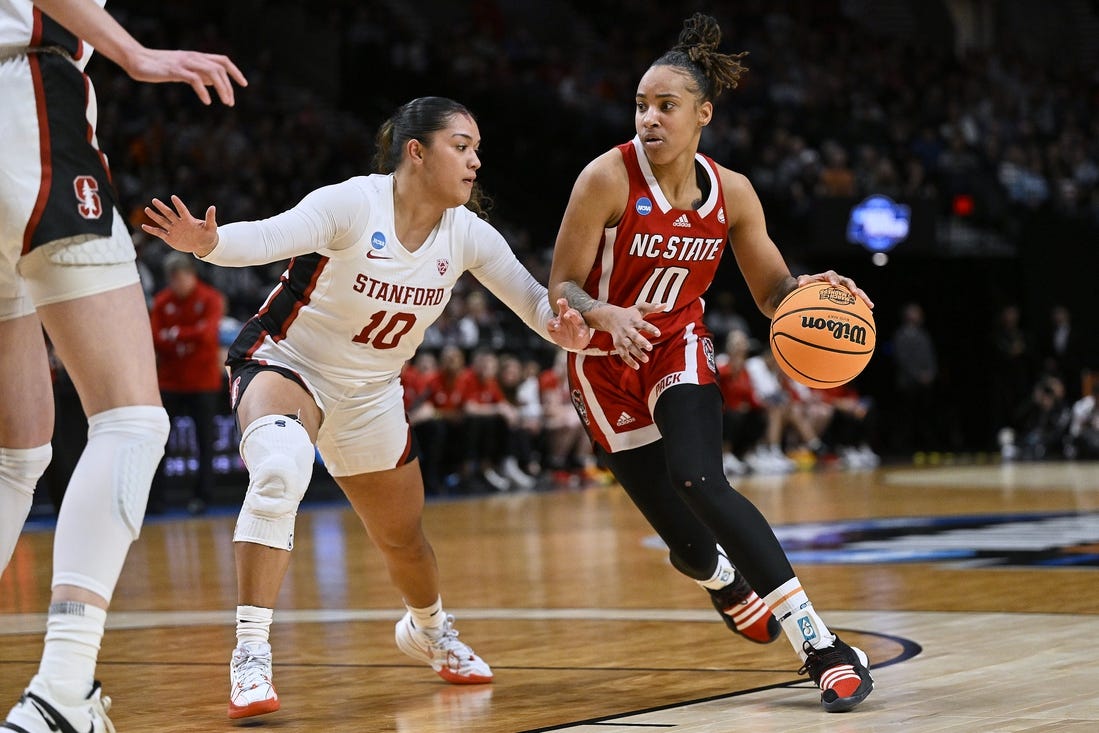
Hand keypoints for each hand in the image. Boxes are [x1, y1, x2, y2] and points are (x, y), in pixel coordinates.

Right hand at [125, 48, 247, 105]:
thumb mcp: (183, 70)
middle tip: (230, 102)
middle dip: (229, 85)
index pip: (222, 60)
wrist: (137, 60)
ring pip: (211, 71)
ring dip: (222, 88)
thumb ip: (199, 74)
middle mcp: (193, 57)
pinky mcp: (175, 70)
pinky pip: (194, 79)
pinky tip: (207, 101)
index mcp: (197, 56)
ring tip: (226, 102)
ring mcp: (184, 62)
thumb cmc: (160, 67)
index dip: (235, 71)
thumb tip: (214, 82)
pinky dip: (203, 91)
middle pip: (219, 67)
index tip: (244, 84)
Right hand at [141, 195, 218, 256]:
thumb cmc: (208, 234)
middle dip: (161, 207)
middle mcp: (179, 223)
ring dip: (154, 216)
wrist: (203, 244)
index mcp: (188, 220)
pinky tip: (144, 226)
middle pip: (169, 214)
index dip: (178, 204)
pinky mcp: (170, 238)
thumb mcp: (211, 227)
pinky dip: (152, 230)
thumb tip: (213, 207)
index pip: (182, 210)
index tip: (173, 197)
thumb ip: (210, 218)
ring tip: (147, 209)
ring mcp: (174, 230)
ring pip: (162, 221)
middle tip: (154, 200)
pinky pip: (159, 233)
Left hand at [547, 298, 591, 350]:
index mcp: (564, 313)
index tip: (559, 302)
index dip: (562, 302)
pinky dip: (582, 334)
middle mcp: (573, 317)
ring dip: (574, 318)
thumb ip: (551, 324)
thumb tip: (553, 323)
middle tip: (565, 316)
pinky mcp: (584, 331)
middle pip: (572, 312)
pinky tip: (579, 336)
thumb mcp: (553, 329)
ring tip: (568, 318)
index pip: (564, 306)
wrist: (572, 344)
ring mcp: (579, 324)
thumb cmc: (562, 333)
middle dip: (569, 313)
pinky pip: (583, 332)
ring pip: (578, 319)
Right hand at [601, 301, 663, 369]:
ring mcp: (622, 338)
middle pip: (634, 336)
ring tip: (646, 359)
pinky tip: (637, 367)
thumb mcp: (640, 308)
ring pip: (629, 346)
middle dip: (641, 342)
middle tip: (650, 348)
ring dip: (636, 353)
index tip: (659, 333)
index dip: (650, 329)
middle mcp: (627, 329)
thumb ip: (652, 307)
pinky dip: (628, 361)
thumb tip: (666, 304)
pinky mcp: (618, 344)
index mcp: (634, 320)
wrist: (610, 318)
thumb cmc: (629, 313)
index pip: (643, 324)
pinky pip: (623, 354)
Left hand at [796, 270, 874, 308]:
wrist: (808, 291)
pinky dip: (862, 308)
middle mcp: (839, 281)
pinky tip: (869, 315)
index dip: (833, 279)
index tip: (833, 285)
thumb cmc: (806, 287)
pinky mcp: (848, 298)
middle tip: (854, 293)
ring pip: (856, 292)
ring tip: (870, 306)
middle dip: (852, 287)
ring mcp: (845, 290)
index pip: (831, 276)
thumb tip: (800, 284)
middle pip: (848, 282)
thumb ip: (803, 281)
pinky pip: (856, 302)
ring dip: (863, 298)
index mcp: (827, 277)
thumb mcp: (803, 283)